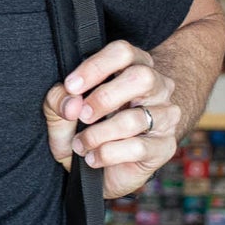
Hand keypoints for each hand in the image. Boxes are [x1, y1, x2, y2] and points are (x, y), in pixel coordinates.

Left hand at [42, 40, 178, 198]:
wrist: (101, 171)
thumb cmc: (85, 130)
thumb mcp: (61, 113)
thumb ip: (59, 100)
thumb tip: (71, 104)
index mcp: (132, 67)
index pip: (122, 52)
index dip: (95, 67)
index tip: (71, 87)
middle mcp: (156, 87)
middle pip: (141, 77)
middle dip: (104, 97)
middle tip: (83, 115)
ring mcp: (165, 116)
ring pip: (135, 118)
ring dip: (98, 134)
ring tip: (81, 144)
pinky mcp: (165, 146)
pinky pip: (137, 148)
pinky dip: (107, 154)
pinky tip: (93, 158)